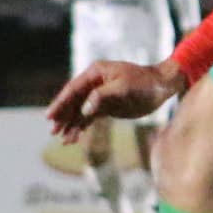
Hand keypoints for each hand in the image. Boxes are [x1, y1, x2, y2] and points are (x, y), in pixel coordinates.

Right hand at [49, 58, 178, 132]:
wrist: (162, 86)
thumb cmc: (144, 83)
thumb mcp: (123, 87)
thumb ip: (102, 96)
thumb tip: (84, 110)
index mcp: (96, 72)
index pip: (73, 89)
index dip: (60, 102)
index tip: (50, 116)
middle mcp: (95, 82)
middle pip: (73, 101)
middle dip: (63, 116)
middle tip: (53, 131)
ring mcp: (100, 95)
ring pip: (80, 111)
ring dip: (71, 125)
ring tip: (64, 140)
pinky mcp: (107, 106)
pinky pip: (90, 117)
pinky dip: (82, 127)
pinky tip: (74, 138)